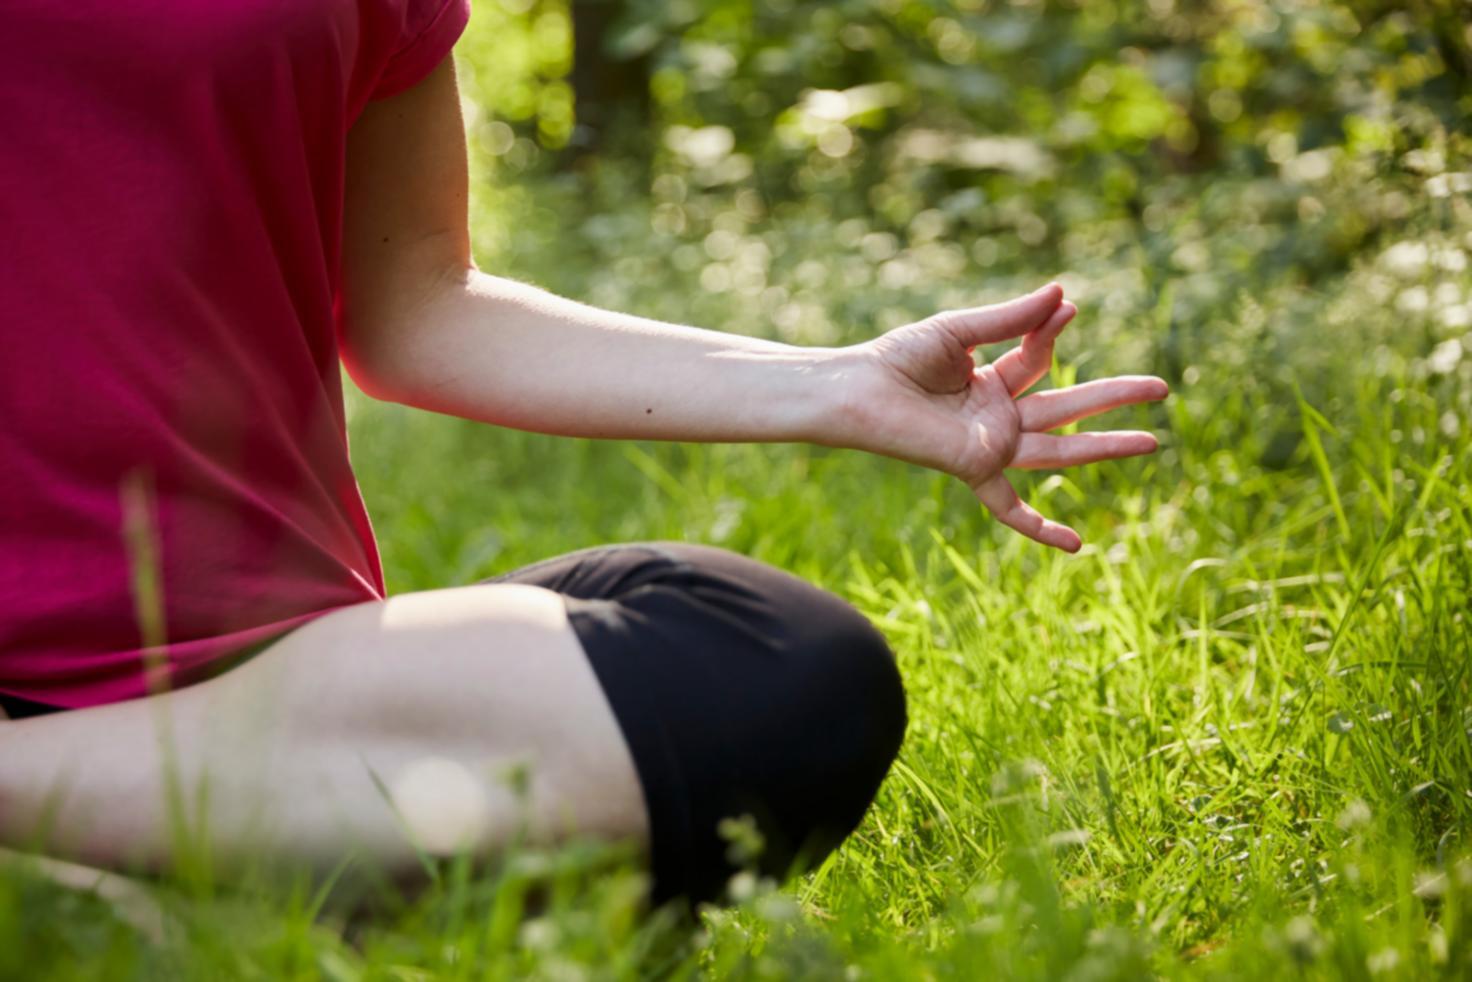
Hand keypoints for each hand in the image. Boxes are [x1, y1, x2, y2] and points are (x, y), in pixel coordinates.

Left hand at [835, 283, 1166, 551]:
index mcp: (990, 383)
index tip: (1065, 306)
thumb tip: (1061, 292)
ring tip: (1152, 441)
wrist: (857, 390)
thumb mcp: (957, 331)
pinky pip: (1009, 507)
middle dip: (1114, 395)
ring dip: (1105, 445)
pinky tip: (1078, 547)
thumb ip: (1008, 319)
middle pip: (1068, 407)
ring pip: (1059, 449)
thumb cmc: (895, 359)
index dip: (1051, 332)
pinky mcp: (975, 468)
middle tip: (1161, 386)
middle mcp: (996, 417)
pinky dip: (1039, 529)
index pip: (1038, 360)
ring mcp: (990, 445)